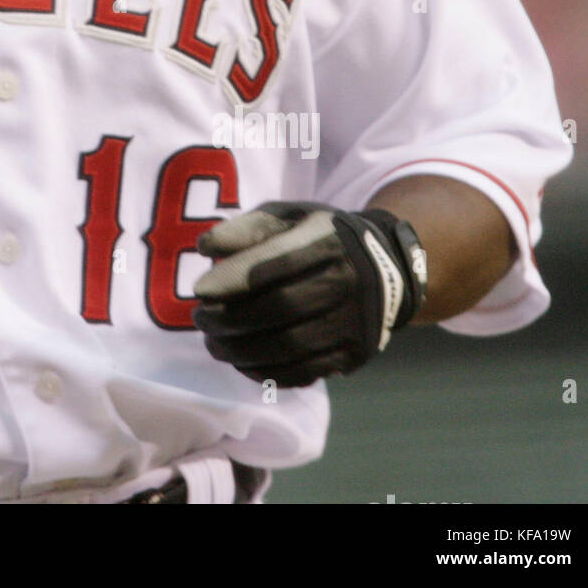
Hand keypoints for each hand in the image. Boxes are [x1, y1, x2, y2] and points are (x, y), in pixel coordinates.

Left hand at [192, 202, 426, 388]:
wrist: (386, 267)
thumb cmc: (319, 237)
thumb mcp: (289, 216)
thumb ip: (248, 228)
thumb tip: (206, 247)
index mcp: (328, 240)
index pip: (276, 261)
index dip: (234, 278)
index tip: (200, 290)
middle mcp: (348, 282)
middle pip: (282, 307)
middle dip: (232, 318)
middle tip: (200, 318)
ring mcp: (354, 322)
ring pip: (291, 345)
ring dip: (242, 350)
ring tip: (213, 343)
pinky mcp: (354, 354)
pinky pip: (305, 372)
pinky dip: (267, 371)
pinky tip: (242, 361)